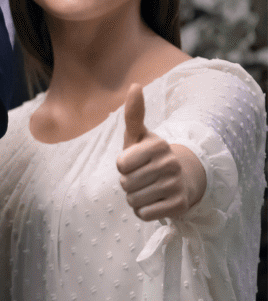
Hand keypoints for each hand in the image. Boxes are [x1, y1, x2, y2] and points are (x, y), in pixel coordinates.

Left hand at [116, 84, 206, 220]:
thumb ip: (133, 114)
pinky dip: (144, 211)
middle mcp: (170, 164)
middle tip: (142, 177)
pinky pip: (144, 214)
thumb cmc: (149, 156)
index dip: (123, 166)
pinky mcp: (180, 205)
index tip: (134, 162)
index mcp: (158, 145)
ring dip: (135, 197)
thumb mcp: (138, 136)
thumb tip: (135, 85)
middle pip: (126, 183)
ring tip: (148, 188)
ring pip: (133, 200)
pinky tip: (155, 201)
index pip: (121, 165)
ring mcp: (177, 185)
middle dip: (128, 183)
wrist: (180, 179)